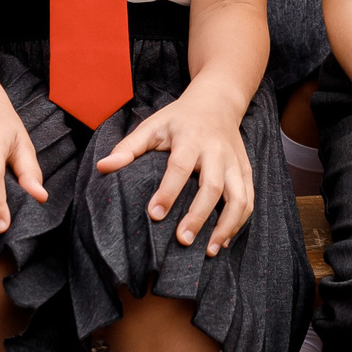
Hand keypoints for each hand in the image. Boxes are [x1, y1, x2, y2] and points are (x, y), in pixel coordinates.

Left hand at [95, 89, 256, 255]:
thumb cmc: (179, 118)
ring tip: (209, 250)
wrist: (218, 101)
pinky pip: (248, 199)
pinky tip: (223, 240)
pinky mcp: (246, 171)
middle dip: (199, 216)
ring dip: (227, 225)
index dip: (168, 192)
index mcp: (191, 139)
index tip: (155, 215)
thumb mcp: (152, 126)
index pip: (179, 167)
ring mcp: (235, 162)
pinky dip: (239, 222)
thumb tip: (103, 167)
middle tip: (182, 240)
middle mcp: (217, 151)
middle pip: (212, 187)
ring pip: (238, 197)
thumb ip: (128, 147)